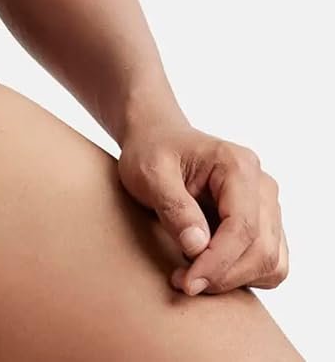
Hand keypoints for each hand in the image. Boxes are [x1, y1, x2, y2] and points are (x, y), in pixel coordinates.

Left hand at [117, 119, 288, 296]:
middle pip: (262, 250)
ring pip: (271, 263)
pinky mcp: (265, 225)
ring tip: (192, 272)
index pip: (242, 227)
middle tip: (183, 282)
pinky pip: (270, 265)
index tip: (188, 282)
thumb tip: (197, 246)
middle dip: (223, 276)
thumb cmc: (152, 151)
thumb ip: (174, 206)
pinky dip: (243, 276)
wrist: (157, 139)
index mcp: (238, 165)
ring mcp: (268, 206)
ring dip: (234, 279)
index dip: (218, 263)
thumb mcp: (149, 172)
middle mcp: (263, 185)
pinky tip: (209, 267)